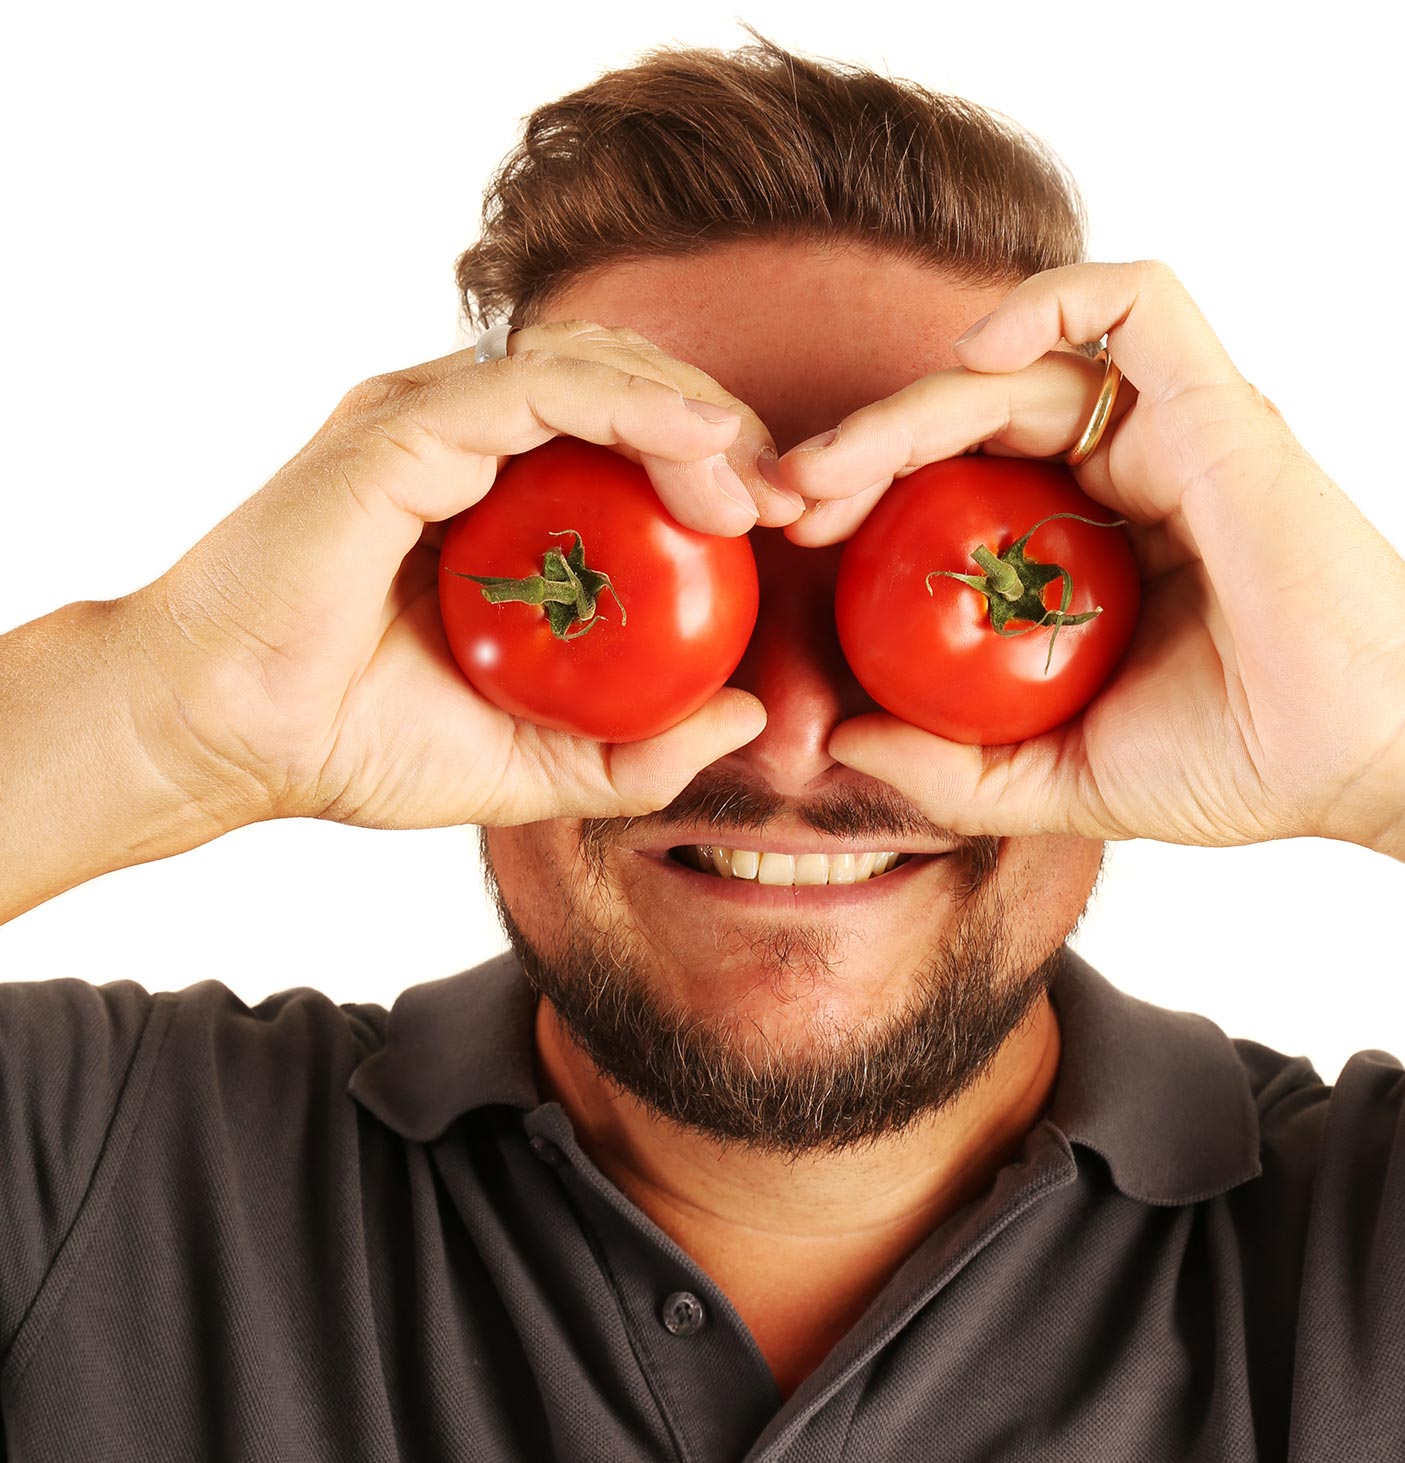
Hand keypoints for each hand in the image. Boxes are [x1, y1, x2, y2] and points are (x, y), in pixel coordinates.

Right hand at [124, 322, 801, 830]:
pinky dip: (630, 403)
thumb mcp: (536, 766)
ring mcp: (428, 420)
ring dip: (692, 413)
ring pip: (592, 364)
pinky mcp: (400, 426)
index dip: (713, 466)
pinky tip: (701, 448)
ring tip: (755, 487)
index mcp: (490, 497)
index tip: (780, 528)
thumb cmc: (359, 743)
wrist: (227, 745)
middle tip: (787, 502)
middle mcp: (463, 438)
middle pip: (625, 384)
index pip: (624, 440)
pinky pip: (536, 386)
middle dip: (722, 431)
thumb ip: (638, 749)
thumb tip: (751, 716)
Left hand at [775, 259, 1404, 852]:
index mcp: (1084, 548)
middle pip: (968, 422)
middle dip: (862, 448)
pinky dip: (1053, 303)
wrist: (1363, 758)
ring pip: (1024, 368)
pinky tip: (974, 357)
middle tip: (785, 499)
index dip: (867, 496)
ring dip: (910, 403)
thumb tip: (842, 747)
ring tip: (828, 468)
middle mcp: (1121, 476)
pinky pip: (1136, 305)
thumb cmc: (1235, 763)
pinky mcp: (1217, 403)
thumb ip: (955, 771)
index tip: (797, 539)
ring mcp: (1169, 432)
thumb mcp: (1061, 780)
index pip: (954, 490)